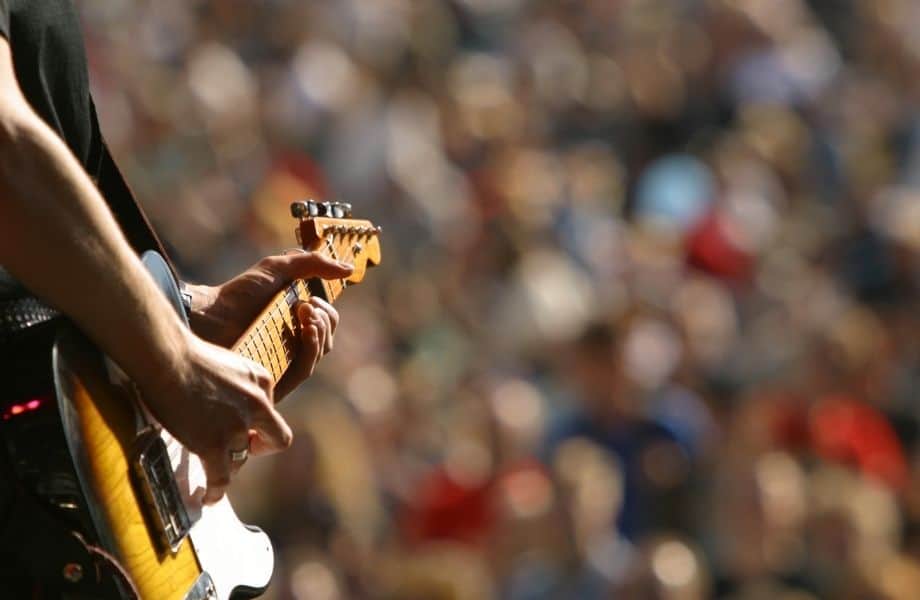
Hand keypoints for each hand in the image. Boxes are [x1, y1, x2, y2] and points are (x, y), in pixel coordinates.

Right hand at [140, 330, 292, 503]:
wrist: (167, 359)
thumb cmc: (189, 356)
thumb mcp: (232, 362)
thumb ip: (243, 386)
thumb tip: (236, 408)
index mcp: (263, 382)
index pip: (270, 412)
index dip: (258, 424)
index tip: (245, 428)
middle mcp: (257, 405)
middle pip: (270, 440)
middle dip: (255, 446)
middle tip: (232, 447)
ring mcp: (237, 427)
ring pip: (240, 459)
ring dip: (226, 462)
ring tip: (209, 463)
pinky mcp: (214, 444)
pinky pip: (221, 478)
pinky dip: (216, 491)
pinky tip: (208, 498)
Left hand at [184, 252, 351, 399]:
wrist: (209, 315)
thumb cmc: (238, 293)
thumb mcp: (278, 268)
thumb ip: (313, 263)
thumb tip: (350, 269)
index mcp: (294, 323)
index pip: (326, 324)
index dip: (328, 312)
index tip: (314, 298)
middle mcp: (291, 344)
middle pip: (327, 339)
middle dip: (325, 319)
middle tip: (306, 305)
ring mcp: (283, 363)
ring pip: (319, 353)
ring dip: (320, 331)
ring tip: (304, 312)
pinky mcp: (276, 380)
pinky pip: (305, 368)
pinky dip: (311, 347)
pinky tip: (306, 330)